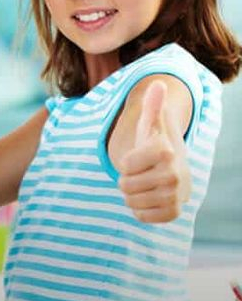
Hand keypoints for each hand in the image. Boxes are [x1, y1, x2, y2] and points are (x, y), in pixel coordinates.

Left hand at [118, 82, 188, 222]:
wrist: (173, 169)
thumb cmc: (154, 144)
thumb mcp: (150, 124)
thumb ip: (151, 105)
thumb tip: (157, 84)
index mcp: (165, 151)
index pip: (124, 165)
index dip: (126, 162)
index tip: (139, 157)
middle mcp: (174, 175)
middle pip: (125, 185)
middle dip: (127, 179)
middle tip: (141, 172)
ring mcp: (176, 196)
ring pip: (131, 202)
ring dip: (132, 194)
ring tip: (145, 183)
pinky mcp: (173, 213)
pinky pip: (142, 216)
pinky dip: (140, 209)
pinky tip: (150, 198)